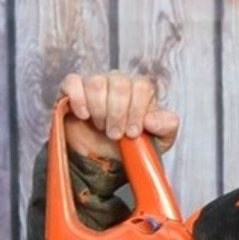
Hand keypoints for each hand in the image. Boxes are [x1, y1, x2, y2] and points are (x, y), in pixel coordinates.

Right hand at [60, 71, 178, 161]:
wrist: (102, 158)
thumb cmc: (130, 146)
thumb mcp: (158, 141)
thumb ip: (166, 127)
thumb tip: (151, 118)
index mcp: (140, 89)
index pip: (142, 86)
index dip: (136, 111)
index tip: (132, 133)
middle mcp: (118, 81)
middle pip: (120, 83)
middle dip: (117, 114)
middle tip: (115, 135)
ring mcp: (94, 82)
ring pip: (97, 83)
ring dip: (99, 111)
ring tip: (101, 127)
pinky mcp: (71, 89)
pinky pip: (73, 82)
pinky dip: (78, 100)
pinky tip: (84, 116)